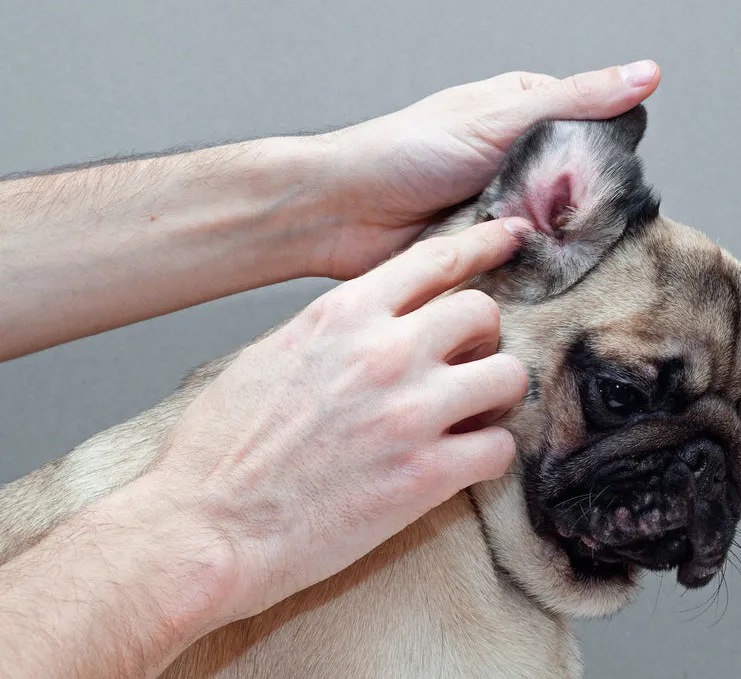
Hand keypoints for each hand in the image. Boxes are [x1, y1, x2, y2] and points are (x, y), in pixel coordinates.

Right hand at [150, 217, 530, 622]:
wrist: (204, 528)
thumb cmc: (222, 449)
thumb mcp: (273, 355)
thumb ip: (336, 330)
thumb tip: (374, 325)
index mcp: (343, 315)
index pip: (436, 258)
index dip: (483, 245)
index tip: (510, 239)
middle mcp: (385, 352)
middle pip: (484, 312)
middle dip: (483, 338)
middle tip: (466, 364)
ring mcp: (411, 412)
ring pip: (509, 377)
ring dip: (495, 396)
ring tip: (470, 416)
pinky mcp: (426, 476)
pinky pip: (500, 448)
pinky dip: (488, 455)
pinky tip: (462, 463)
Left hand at [305, 60, 660, 278]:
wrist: (341, 212)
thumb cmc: (405, 152)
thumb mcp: (499, 117)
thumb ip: (575, 101)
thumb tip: (645, 75)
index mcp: (526, 115)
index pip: (597, 131)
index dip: (607, 155)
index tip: (607, 178)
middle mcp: (519, 161)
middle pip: (581, 186)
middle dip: (579, 207)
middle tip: (564, 218)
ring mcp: (505, 208)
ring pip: (558, 230)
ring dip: (554, 242)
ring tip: (543, 247)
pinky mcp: (490, 250)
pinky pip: (528, 264)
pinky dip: (530, 269)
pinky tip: (533, 275)